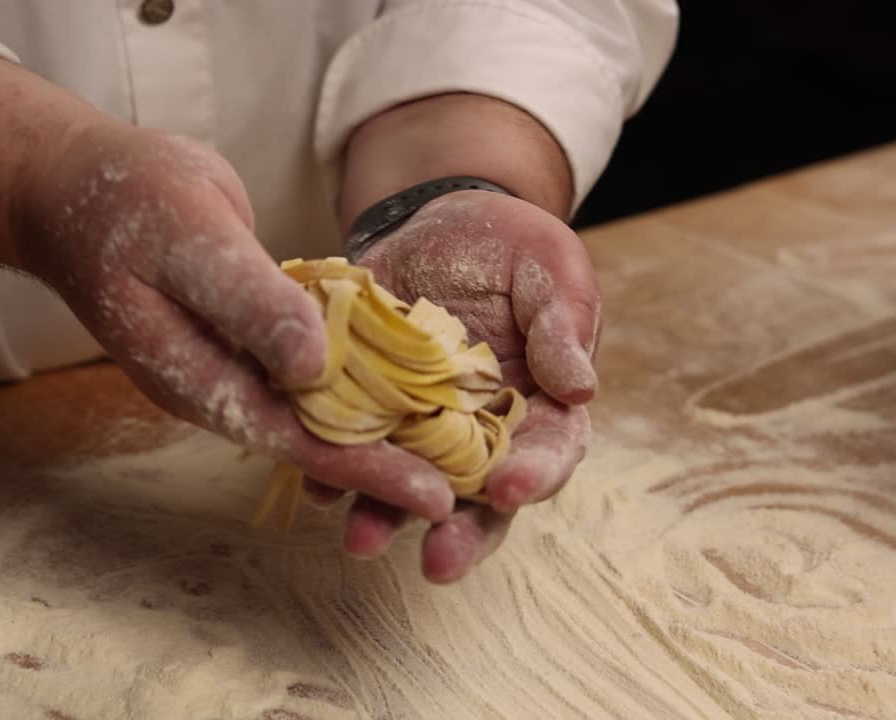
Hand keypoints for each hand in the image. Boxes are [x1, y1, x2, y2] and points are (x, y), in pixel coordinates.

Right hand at [10, 119, 457, 521]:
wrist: (79, 186)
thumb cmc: (125, 206)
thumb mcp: (191, 242)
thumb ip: (250, 304)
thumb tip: (315, 367)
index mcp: (199, 379)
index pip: (296, 439)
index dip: (369, 467)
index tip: (437, 493)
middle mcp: (218, 384)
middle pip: (311, 438)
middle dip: (385, 462)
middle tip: (468, 484)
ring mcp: (228, 361)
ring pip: (311, 410)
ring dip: (373, 429)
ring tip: (449, 447)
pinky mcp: (242, 333)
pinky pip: (303, 370)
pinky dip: (352, 380)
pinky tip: (400, 383)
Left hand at [307, 189, 598, 581]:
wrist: (440, 223)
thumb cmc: (514, 248)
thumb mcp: (551, 270)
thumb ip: (564, 325)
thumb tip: (582, 388)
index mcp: (541, 409)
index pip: (548, 454)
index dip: (532, 477)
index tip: (508, 490)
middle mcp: (481, 435)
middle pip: (476, 499)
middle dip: (458, 534)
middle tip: (438, 564)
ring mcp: (420, 427)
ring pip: (408, 484)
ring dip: (384, 514)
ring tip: (358, 537)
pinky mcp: (368, 406)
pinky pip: (349, 445)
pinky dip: (330, 466)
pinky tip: (314, 481)